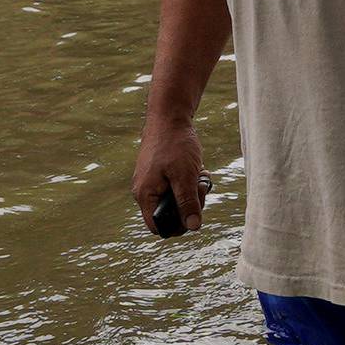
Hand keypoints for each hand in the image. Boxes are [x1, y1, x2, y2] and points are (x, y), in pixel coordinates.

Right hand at [132, 118, 207, 234]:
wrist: (168, 117)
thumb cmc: (175, 144)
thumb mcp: (186, 176)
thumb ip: (188, 202)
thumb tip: (193, 227)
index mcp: (145, 195)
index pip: (157, 227)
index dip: (177, 227)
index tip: (194, 212)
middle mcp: (144, 191)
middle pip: (168, 215)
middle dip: (189, 206)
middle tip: (200, 188)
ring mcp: (150, 182)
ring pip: (174, 200)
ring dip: (191, 193)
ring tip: (200, 176)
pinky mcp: (157, 174)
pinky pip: (174, 188)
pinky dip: (187, 182)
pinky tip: (196, 170)